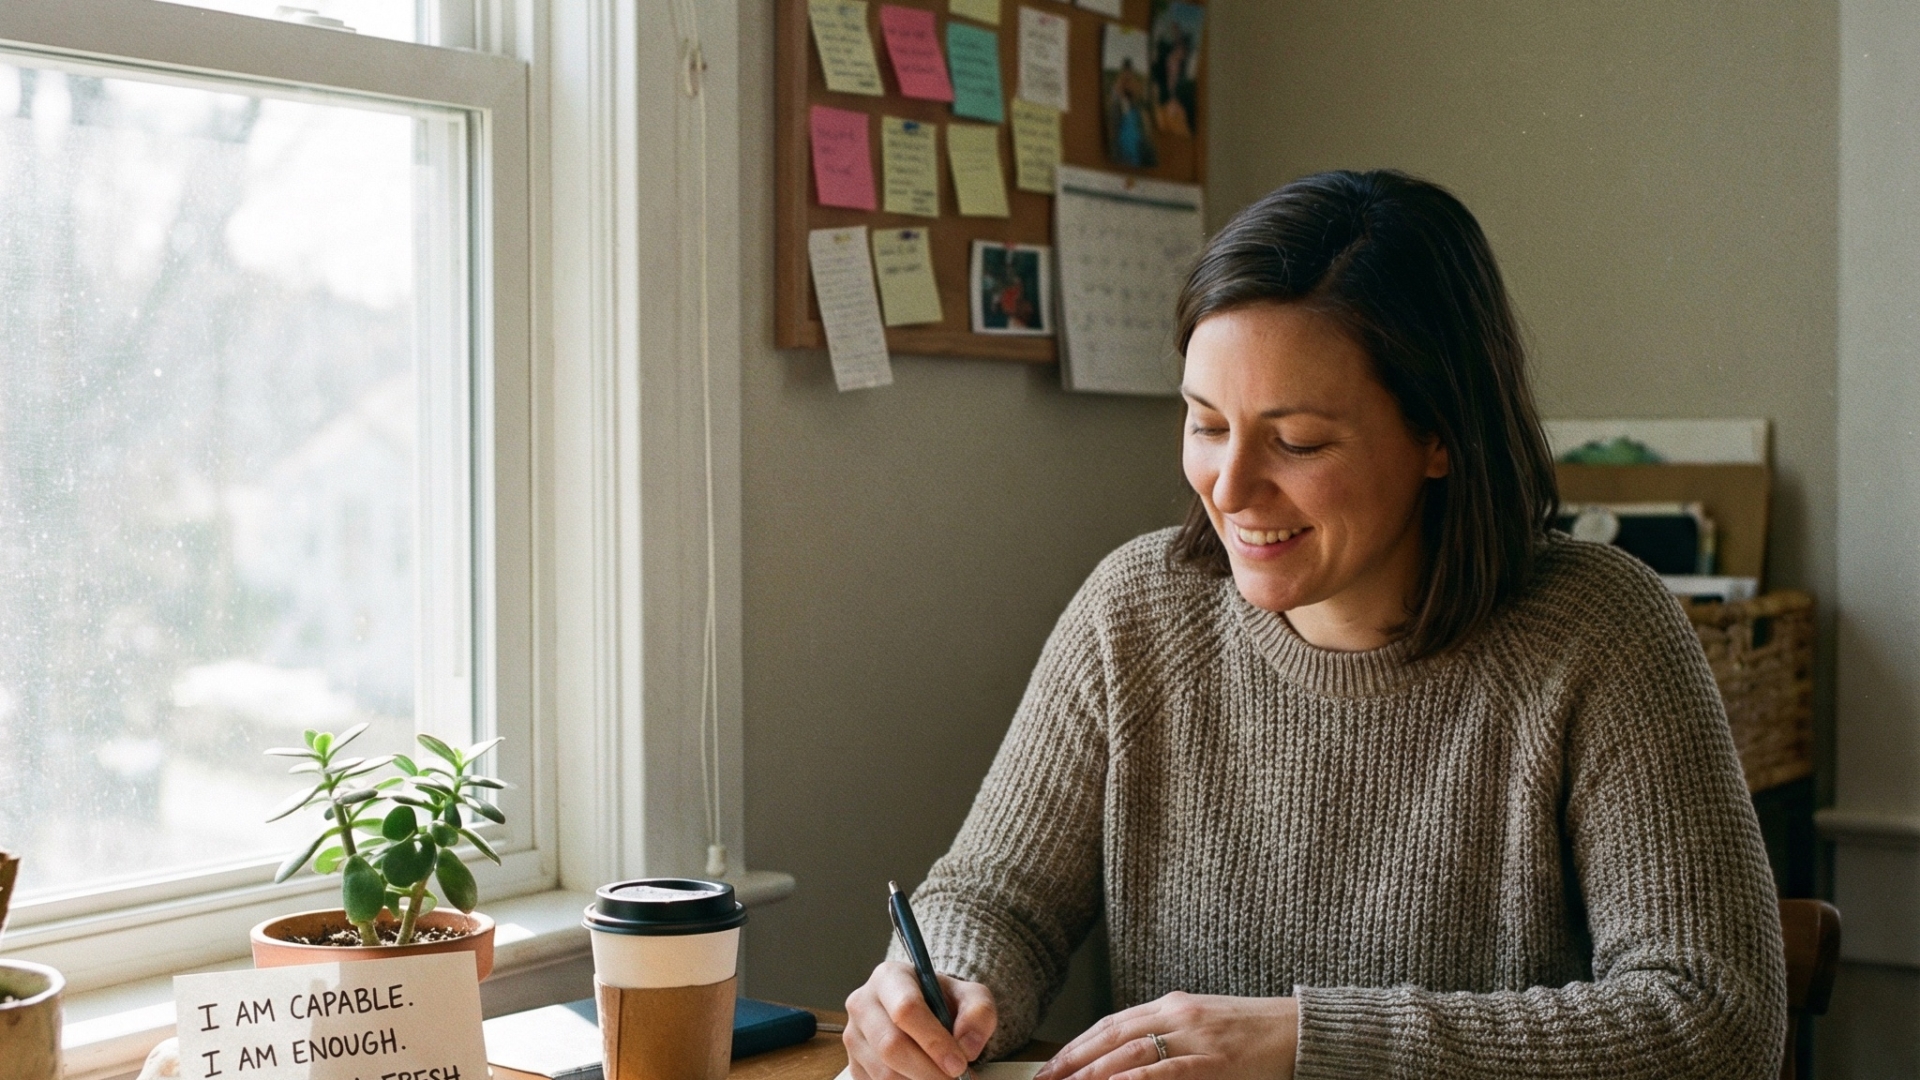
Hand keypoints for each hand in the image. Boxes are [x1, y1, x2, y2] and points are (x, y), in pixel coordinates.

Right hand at [845, 961, 997, 1079]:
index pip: (906, 1009)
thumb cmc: (944, 1001)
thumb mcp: (971, 996)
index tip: (959, 1064)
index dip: (934, 1041)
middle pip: (890, 1046)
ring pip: (883, 1073)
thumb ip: (979, 1013)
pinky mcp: (853, 1063)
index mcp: (889, 977)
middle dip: (928, 1071)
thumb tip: (966, 1046)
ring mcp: (854, 1036)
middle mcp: (863, 1004)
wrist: (926, 1012)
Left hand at [1033, 993, 1297, 1079]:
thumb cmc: (1252, 1034)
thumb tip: (1126, 1061)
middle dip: (1073, 1061)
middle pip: (1111, 1037)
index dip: (1076, 1045)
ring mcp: (1194, 1036)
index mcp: (1171, 1005)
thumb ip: (1167, 1036)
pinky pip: (1166, 1071)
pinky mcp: (1213, 1061)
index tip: (1051, 1066)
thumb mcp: (1203, 1025)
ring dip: (1092, 1074)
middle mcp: (1177, 1014)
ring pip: (1130, 1053)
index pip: (1110, 1024)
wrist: (1299, 1031)